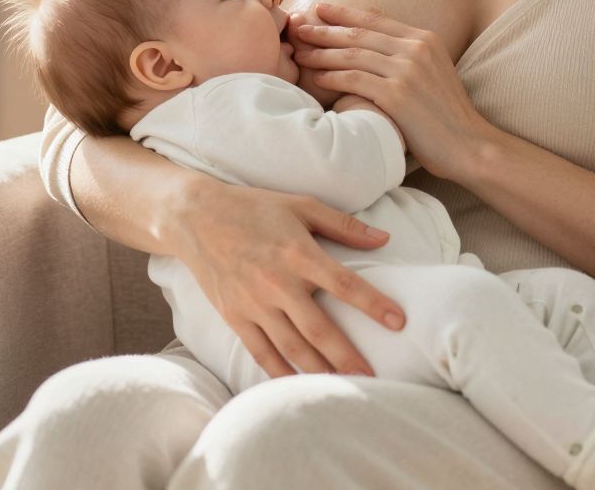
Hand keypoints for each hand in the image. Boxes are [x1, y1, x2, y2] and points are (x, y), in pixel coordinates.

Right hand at [167, 175, 405, 377]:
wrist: (195, 217)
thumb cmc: (254, 208)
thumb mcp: (301, 206)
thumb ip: (344, 226)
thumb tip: (384, 238)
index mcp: (298, 253)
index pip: (344, 284)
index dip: (373, 304)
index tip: (398, 322)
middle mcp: (276, 283)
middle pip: (318, 328)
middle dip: (347, 356)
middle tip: (371, 378)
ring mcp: (253, 304)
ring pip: (291, 347)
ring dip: (318, 371)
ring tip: (342, 389)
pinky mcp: (234, 317)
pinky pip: (261, 352)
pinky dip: (280, 371)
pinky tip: (297, 386)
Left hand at [289, 3, 497, 180]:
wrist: (469, 144)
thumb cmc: (447, 115)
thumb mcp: (433, 73)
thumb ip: (409, 56)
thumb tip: (376, 48)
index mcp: (425, 39)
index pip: (376, 19)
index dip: (344, 13)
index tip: (320, 9)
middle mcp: (416, 49)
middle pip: (359, 33)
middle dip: (325, 29)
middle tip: (298, 28)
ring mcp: (406, 70)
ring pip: (353, 54)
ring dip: (322, 53)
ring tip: (300, 54)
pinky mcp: (397, 94)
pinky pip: (354, 79)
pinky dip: (332, 77)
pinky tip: (317, 79)